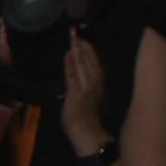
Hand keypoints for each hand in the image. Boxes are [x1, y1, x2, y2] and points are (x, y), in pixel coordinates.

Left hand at [57, 28, 111, 151]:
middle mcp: (95, 83)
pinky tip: (67, 55)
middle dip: (82, 46)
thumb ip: (81, 85)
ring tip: (73, 38)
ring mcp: (86, 88)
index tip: (83, 40)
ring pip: (82, 65)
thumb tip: (74, 74)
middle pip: (89, 61)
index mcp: (98, 85)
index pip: (94, 64)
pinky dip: (69, 65)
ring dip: (77, 51)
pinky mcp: (76, 93)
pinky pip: (72, 76)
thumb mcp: (85, 98)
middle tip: (75, 33)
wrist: (85, 133)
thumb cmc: (84, 119)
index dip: (89, 51)